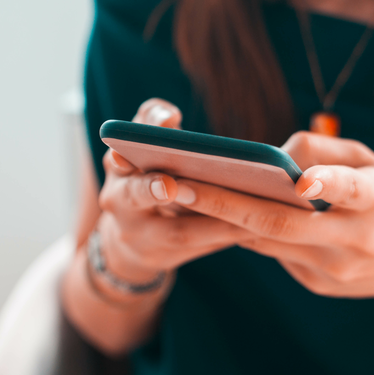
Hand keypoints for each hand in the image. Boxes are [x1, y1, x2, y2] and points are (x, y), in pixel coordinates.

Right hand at [97, 98, 253, 286]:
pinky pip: (202, 247)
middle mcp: (120, 204)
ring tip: (247, 209)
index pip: (115, 158)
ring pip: (178, 231)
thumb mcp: (142, 148)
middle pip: (134, 196)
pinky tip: (258, 226)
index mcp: (117, 170)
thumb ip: (152, 122)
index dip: (122, 154)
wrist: (129, 239)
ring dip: (213, 221)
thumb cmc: (147, 176)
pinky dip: (228, 236)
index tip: (131, 151)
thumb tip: (168, 116)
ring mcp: (142, 237)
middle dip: (151, 190)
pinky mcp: (165, 258)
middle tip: (170, 185)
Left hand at [172, 132, 373, 300]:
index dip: (327, 183)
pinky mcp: (317, 283)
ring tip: (181, 193)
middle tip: (182, 185)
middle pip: (283, 225)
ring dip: (222, 218)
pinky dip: (245, 230)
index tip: (301, 180)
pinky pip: (272, 251)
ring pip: (266, 241)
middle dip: (227, 204)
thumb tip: (273, 153)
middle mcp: (355, 240)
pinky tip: (216, 212)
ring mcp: (333, 269)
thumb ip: (327, 151)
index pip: (353, 191)